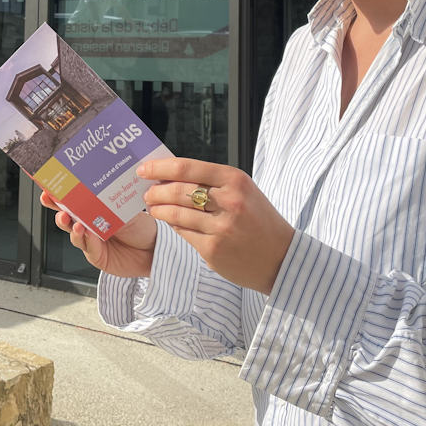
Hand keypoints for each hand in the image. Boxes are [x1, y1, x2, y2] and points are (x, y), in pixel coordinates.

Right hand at [39, 189, 157, 278]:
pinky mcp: (96, 256)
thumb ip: (111, 202)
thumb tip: (101, 185)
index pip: (73, 199)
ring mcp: (91, 240)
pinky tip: (86, 234)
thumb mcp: (126, 209)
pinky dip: (85, 239)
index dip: (58, 193)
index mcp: (95, 209)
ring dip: (68, 224)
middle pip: (66, 214)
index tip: (49, 185)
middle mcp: (89, 224)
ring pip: (73, 231)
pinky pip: (87, 247)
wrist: (154, 250)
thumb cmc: (142, 228)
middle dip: (55, 207)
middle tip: (50, 200)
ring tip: (71, 220)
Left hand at [136, 158, 294, 294]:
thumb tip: (169, 176)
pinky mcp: (213, 250)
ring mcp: (221, 227)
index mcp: (235, 180)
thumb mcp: (242, 191)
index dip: (160, 168)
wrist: (281, 257)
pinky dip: (174, 227)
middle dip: (155, 191)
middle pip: (177, 191)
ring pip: (176, 214)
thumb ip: (211, 182)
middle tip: (147, 192)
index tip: (143, 169)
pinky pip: (184, 234)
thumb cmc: (258, 219)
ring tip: (153, 208)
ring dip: (159, 210)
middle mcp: (229, 201)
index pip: (186, 168)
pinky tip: (171, 223)